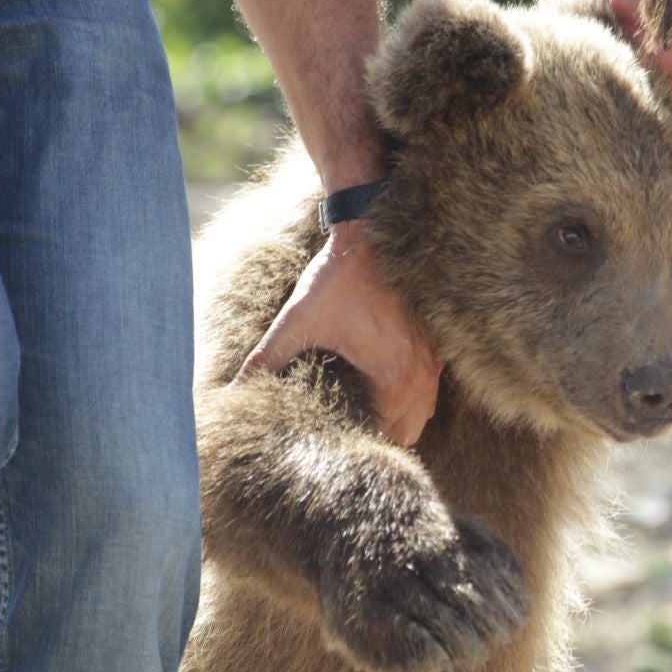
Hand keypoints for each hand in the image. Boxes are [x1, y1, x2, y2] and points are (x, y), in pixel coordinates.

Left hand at [239, 220, 441, 445]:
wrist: (372, 233)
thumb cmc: (337, 279)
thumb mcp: (296, 321)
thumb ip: (265, 360)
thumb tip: (236, 389)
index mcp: (394, 379)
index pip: (380, 436)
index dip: (353, 437)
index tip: (329, 430)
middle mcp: (422, 377)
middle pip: (405, 435)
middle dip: (376, 432)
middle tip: (342, 421)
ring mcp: (434, 363)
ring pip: (421, 415)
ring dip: (396, 416)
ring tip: (361, 406)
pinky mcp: (436, 348)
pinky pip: (429, 390)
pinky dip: (408, 395)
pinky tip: (379, 383)